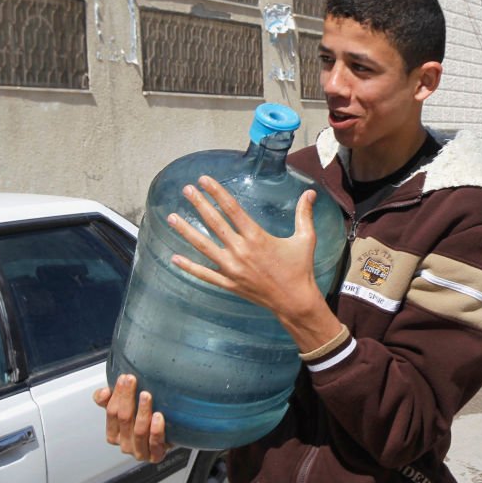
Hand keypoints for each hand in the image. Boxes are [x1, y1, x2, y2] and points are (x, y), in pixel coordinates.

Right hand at [93, 374, 169, 462]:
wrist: (170, 437)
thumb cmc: (144, 421)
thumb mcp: (125, 409)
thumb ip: (109, 400)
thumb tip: (103, 392)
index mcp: (114, 434)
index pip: (112, 413)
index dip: (117, 395)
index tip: (124, 378)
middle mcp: (125, 444)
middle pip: (124, 419)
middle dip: (127, 398)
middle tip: (133, 381)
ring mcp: (140, 451)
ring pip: (139, 431)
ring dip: (142, 411)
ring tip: (146, 396)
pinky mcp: (156, 456)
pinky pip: (155, 444)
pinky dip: (156, 430)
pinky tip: (158, 417)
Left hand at [167, 176, 341, 351]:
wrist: (294, 301)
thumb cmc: (300, 269)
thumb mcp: (305, 239)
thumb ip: (304, 214)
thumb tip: (310, 193)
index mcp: (257, 238)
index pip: (232, 209)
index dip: (217, 193)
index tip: (205, 181)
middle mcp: (241, 251)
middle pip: (215, 223)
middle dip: (199, 204)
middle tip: (186, 190)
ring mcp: (232, 268)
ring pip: (203, 246)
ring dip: (186, 231)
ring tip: (171, 217)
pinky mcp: (229, 284)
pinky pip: (205, 274)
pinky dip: (189, 266)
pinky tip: (174, 258)